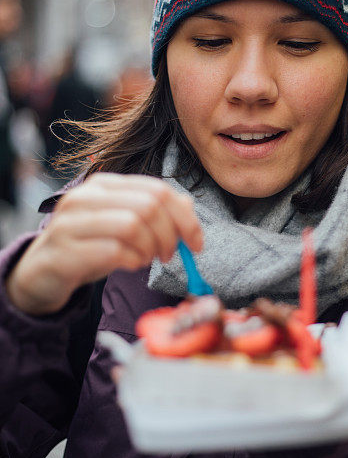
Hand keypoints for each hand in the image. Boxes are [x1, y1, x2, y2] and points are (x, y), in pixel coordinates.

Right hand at [5, 173, 202, 315]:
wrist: (42, 272)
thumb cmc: (90, 247)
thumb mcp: (123, 224)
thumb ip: (154, 213)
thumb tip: (188, 209)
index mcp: (104, 184)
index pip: (158, 189)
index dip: (185, 217)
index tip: (195, 243)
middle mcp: (86, 196)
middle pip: (148, 206)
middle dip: (169, 235)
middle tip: (169, 256)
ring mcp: (71, 222)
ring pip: (132, 226)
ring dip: (150, 249)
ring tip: (146, 259)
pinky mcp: (65, 251)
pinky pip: (113, 251)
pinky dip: (131, 261)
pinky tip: (129, 265)